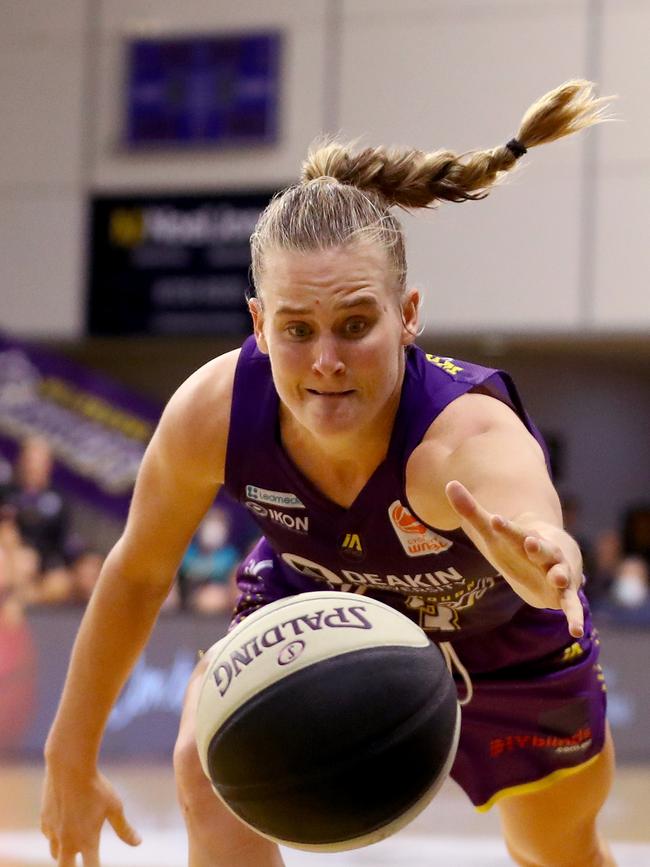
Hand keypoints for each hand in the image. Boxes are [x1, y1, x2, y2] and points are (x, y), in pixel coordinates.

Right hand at [41, 764, 140, 865]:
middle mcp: (68, 841)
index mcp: (87, 841)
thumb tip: (138, 843)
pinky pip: (48, 835)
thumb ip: (124, 829)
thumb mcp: (114, 807)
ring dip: (63, 855)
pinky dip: (55, 837)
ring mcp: (53, 831)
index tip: (99, 866)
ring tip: (70, 854)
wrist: (69, 768)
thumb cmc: (96, 787)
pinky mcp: (44, 819)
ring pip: (55, 854)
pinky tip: (60, 830)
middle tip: (79, 863)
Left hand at [445, 480, 583, 637]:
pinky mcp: (563, 594)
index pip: (515, 532)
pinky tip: (577, 631)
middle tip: (531, 542)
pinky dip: (575, 617)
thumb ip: (471, 510)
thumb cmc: (514, 544)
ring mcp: (557, 573)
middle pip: (543, 549)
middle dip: (538, 547)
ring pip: (561, 573)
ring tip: (557, 578)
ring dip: (560, 575)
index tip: (495, 520)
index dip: (505, 528)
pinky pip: (571, 606)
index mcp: (527, 537)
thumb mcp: (491, 532)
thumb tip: (449, 484)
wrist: (548, 557)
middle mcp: (546, 553)